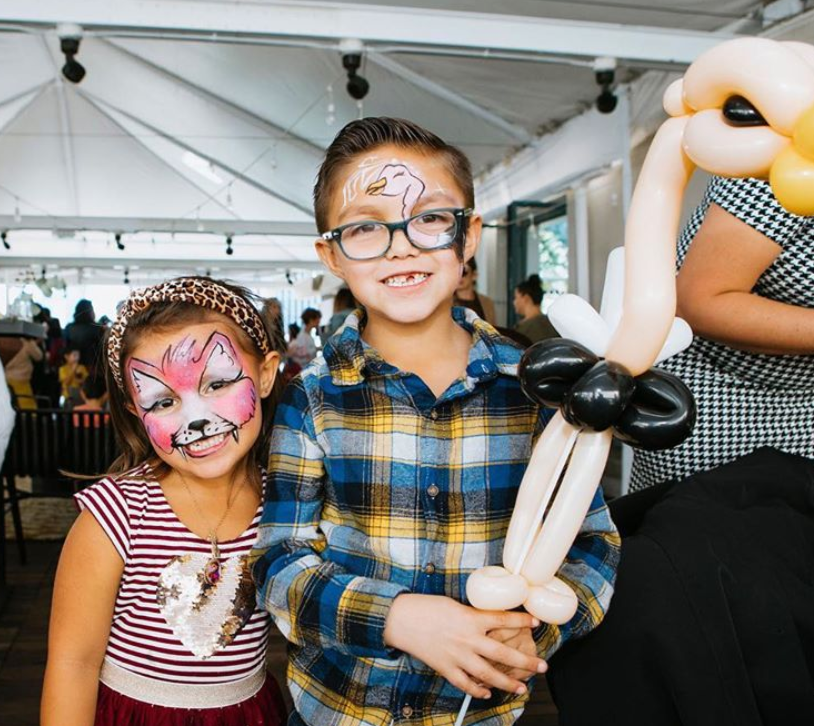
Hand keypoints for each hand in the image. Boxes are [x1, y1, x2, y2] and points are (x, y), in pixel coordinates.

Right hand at [383, 594, 546, 699]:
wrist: (401, 619)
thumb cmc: (427, 606)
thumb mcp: (455, 604)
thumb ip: (473, 615)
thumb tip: (489, 621)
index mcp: (471, 618)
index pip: (503, 619)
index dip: (522, 620)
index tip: (537, 622)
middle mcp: (468, 639)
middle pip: (503, 654)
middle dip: (525, 662)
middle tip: (542, 666)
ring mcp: (457, 656)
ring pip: (488, 674)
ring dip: (507, 683)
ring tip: (522, 688)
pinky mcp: (446, 668)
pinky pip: (466, 684)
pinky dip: (478, 690)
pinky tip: (487, 693)